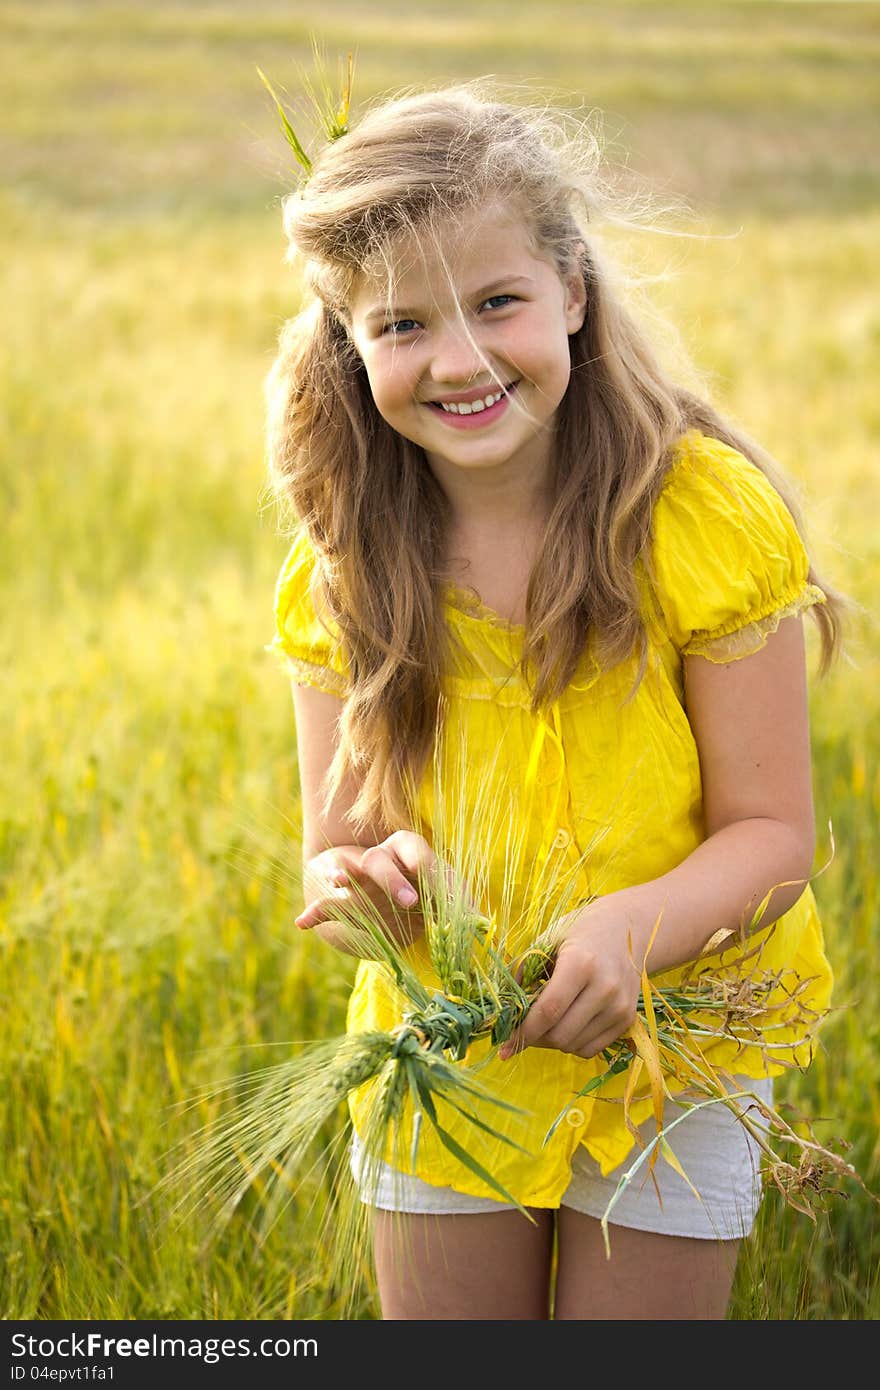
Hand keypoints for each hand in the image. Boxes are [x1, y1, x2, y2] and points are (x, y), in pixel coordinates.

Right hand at [295, 831, 457, 948]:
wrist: (398, 901)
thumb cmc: (430, 896)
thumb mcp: (448, 899)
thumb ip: (462, 912)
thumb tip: (485, 928)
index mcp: (411, 853)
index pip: (418, 853)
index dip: (429, 869)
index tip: (441, 891)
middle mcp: (383, 858)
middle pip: (381, 859)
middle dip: (393, 880)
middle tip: (410, 902)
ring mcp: (359, 877)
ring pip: (351, 872)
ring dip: (345, 877)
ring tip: (337, 883)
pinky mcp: (342, 899)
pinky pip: (327, 904)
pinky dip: (316, 913)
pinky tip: (303, 923)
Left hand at [498, 896, 657, 1061]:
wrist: (626, 930)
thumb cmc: (580, 932)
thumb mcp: (547, 941)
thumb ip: (522, 971)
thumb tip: (503, 1009)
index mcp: (581, 964)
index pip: (549, 1010)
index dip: (523, 1031)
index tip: (504, 1044)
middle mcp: (605, 988)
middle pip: (560, 1034)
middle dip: (534, 1038)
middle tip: (522, 1029)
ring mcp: (619, 1007)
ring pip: (574, 1046)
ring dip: (551, 1042)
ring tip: (544, 1022)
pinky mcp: (627, 1019)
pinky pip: (590, 1049)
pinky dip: (571, 1044)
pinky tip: (565, 1025)